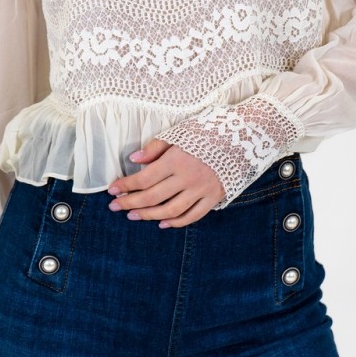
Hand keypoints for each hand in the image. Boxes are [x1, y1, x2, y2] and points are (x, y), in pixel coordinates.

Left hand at [106, 138, 224, 227]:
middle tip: (114, 207)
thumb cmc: (208, 132)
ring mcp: (201, 190)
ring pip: (170, 210)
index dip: (126, 185)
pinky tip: (162, 223)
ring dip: (148, 215)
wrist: (243, 137)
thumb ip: (155, 148)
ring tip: (132, 215)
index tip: (112, 190)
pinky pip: (192, 216)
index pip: (144, 178)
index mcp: (176, 159)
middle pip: (152, 197)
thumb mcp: (180, 133)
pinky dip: (176, 222)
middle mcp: (187, 177)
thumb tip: (133, 159)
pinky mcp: (213, 197)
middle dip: (130, 202)